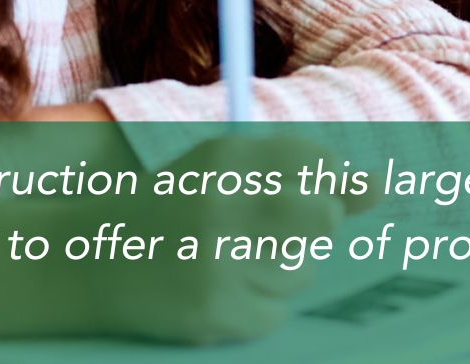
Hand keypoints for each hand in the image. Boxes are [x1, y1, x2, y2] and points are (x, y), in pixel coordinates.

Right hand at [60, 132, 369, 343]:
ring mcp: (217, 260)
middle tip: (274, 232)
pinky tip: (217, 291)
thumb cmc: (171, 209)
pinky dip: (255, 307)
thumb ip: (301, 173)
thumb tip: (381, 185)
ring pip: (301, 270)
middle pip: (322, 219)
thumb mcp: (225, 172)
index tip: (306, 192)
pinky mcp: (213, 309)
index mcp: (225, 158)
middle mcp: (223, 203)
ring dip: (277, 271)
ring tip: (228, 260)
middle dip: (313, 229)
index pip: (316, 162)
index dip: (324, 184)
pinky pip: (274, 312)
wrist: (88, 259)